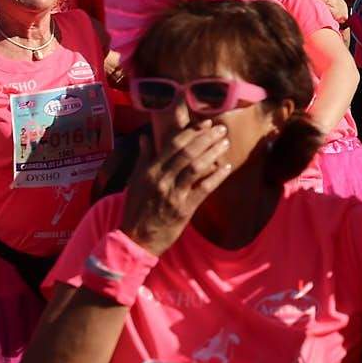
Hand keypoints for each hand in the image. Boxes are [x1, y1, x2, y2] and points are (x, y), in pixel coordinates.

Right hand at [120, 122, 236, 255]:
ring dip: (213, 153)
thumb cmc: (136, 209)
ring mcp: (173, 194)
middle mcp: (161, 180)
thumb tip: (145, 136)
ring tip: (225, 143)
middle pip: (188, 153)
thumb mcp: (135, 181)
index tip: (206, 123)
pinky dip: (217, 176)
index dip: (192, 131)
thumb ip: (143, 158)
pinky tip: (227, 167)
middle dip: (207, 138)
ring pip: (197, 167)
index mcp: (150, 171)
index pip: (173, 144)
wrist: (136, 239)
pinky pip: (204, 189)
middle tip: (221, 128)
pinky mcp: (184, 209)